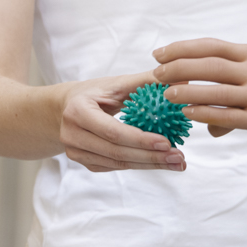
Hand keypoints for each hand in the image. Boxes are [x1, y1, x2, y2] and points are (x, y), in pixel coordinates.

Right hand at [59, 72, 185, 171]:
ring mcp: (75, 151)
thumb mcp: (117, 83)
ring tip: (176, 162)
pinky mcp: (84, 162)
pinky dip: (138, 165)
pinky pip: (115, 167)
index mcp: (78, 111)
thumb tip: (181, 80)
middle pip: (116, 152)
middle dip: (151, 156)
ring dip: (149, 164)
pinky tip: (159, 162)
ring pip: (117, 163)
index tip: (168, 142)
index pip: (113, 131)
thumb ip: (146, 81)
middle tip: (179, 157)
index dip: (140, 139)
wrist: (66, 107)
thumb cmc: (95, 92)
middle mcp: (72, 134)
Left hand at [151, 39, 246, 139]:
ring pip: (215, 91)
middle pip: (209, 66)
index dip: (182, 49)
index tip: (159, 53)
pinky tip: (188, 114)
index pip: (211, 46)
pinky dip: (206, 114)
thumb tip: (210, 123)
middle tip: (155, 73)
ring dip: (187, 92)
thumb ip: (237, 93)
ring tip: (165, 94)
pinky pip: (230, 116)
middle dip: (178, 68)